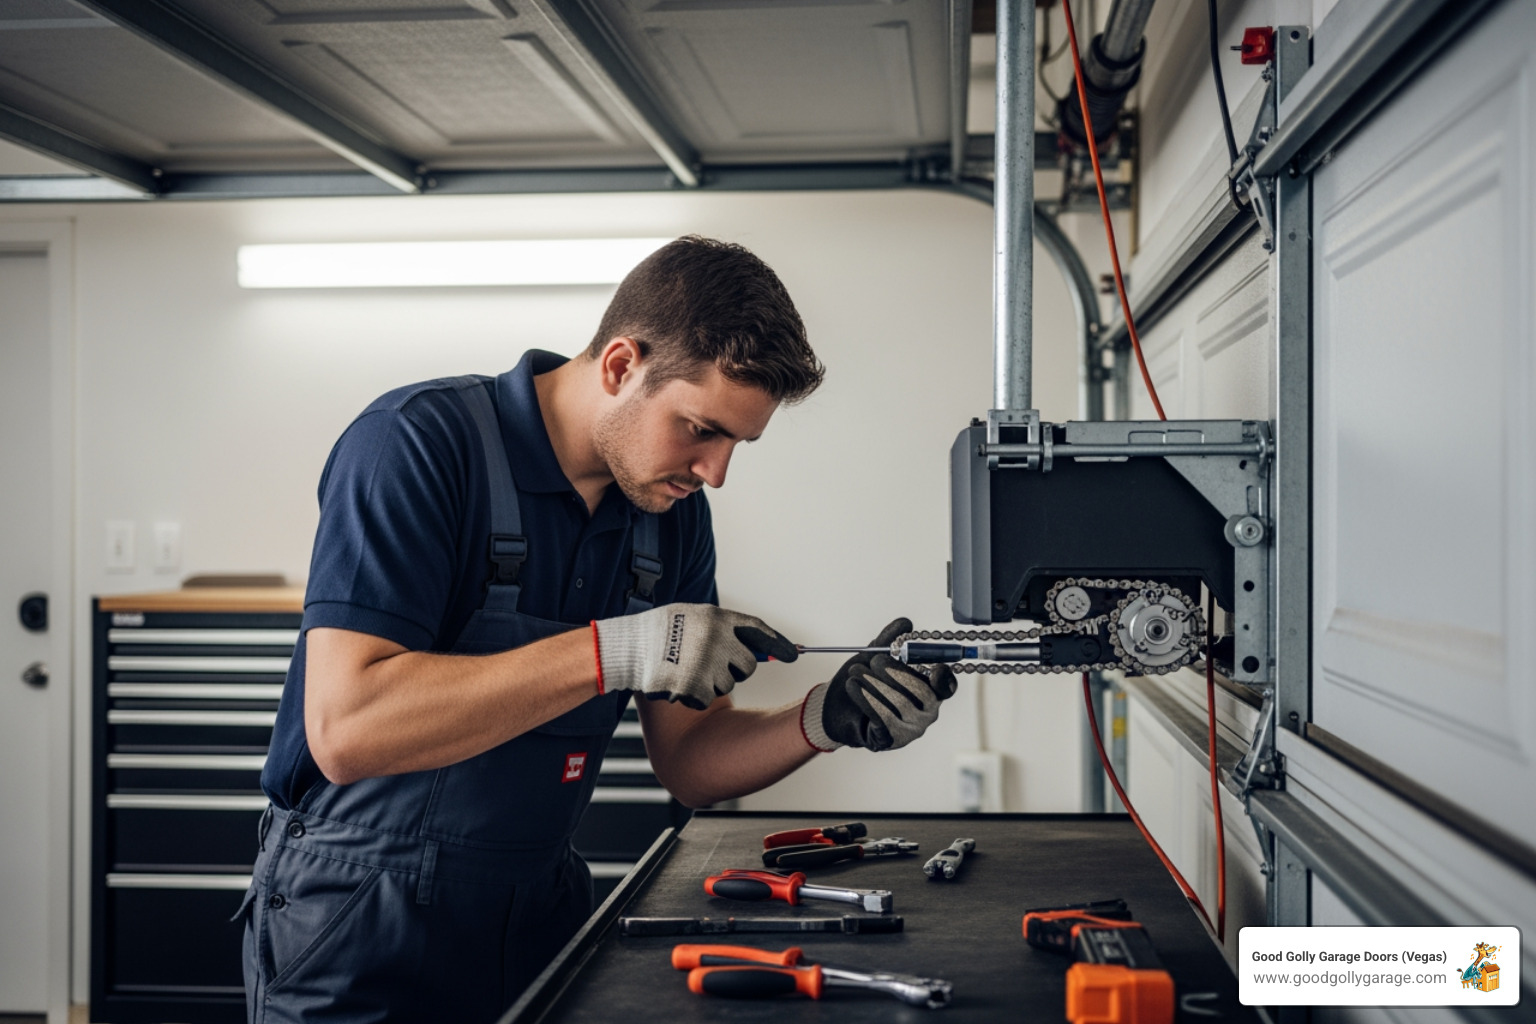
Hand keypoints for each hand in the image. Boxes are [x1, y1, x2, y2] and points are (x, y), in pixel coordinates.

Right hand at [593, 603, 796, 710]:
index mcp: (718, 618)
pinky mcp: (696, 687)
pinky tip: (678, 683)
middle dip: (736, 669)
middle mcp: (717, 639)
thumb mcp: (693, 617)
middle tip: (712, 665)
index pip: (758, 630)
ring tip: (686, 668)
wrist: (628, 647)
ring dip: (712, 682)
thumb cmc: (659, 631)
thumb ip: (723, 628)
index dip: (777, 644)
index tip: (793, 654)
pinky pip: (708, 699)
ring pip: (728, 685)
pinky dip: (695, 696)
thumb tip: (757, 646)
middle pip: (748, 665)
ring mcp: (707, 664)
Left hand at [799, 618, 957, 751]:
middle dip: (898, 674)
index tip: (934, 668)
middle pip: (923, 694)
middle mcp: (925, 712)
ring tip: (856, 671)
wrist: (835, 706)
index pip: (946, 686)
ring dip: (876, 684)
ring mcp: (909, 728)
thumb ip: (890, 640)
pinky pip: (882, 719)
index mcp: (928, 690)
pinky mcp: (890, 740)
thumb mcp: (873, 655)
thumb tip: (906, 623)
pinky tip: (853, 686)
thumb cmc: (862, 681)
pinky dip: (866, 699)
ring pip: (901, 705)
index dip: (944, 678)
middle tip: (875, 660)